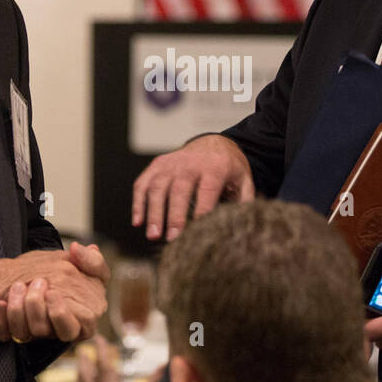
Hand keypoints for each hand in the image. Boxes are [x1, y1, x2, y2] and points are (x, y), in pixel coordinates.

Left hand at [0, 243, 107, 342]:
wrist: (8, 273)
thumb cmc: (44, 270)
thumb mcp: (71, 260)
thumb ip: (92, 261)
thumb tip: (90, 250)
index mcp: (82, 310)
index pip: (86, 323)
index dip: (66, 312)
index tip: (52, 293)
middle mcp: (60, 324)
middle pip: (60, 331)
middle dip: (42, 309)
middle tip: (34, 286)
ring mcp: (38, 332)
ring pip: (34, 333)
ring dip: (21, 310)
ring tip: (16, 287)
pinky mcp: (15, 334)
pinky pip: (8, 336)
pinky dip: (1, 320)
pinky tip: (1, 304)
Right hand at [131, 134, 253, 240]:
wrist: (213, 143)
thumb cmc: (228, 168)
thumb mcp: (243, 180)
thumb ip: (244, 201)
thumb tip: (243, 226)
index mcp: (215, 167)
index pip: (207, 190)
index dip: (201, 210)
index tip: (197, 232)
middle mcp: (190, 163)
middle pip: (179, 189)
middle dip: (174, 215)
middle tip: (171, 238)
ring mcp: (171, 162)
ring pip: (158, 186)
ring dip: (153, 212)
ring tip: (153, 235)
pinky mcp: (158, 164)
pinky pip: (143, 183)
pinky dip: (138, 202)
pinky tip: (138, 221)